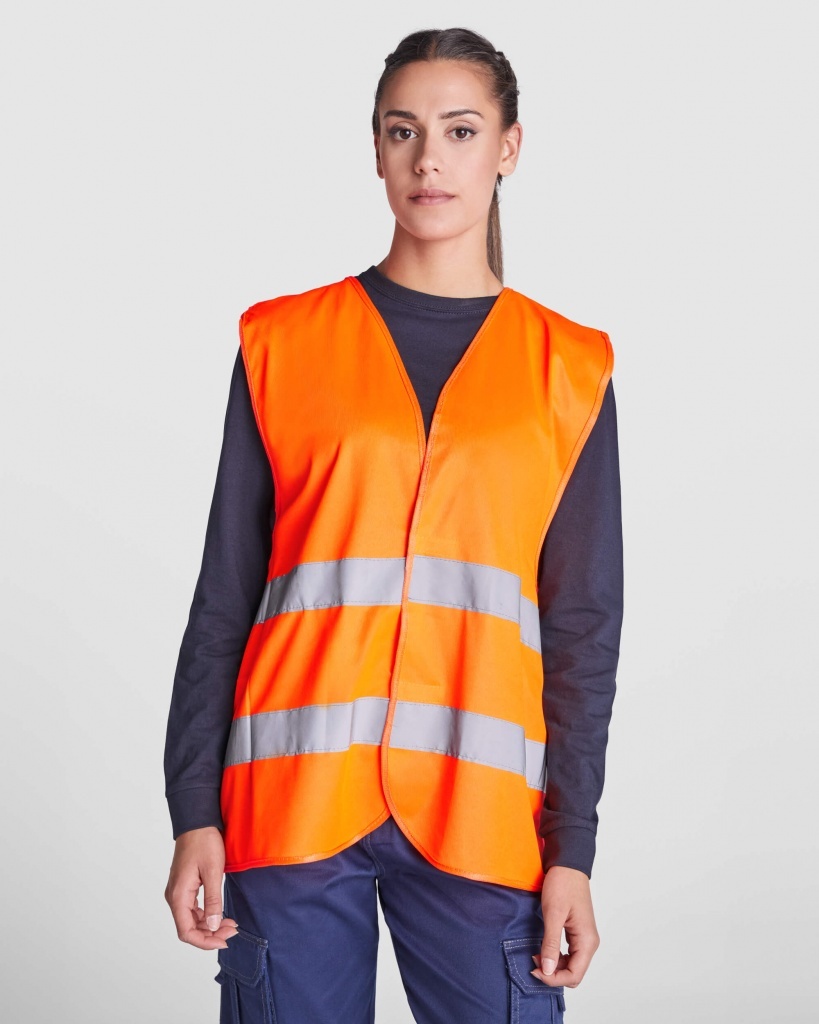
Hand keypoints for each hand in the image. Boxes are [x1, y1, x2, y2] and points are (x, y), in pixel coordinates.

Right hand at [165, 826, 238, 949]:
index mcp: (178, 896)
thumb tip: (212, 926)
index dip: (205, 941)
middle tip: (233, 929)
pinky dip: (206, 915)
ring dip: (209, 925)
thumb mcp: (212, 872)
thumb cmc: (204, 842)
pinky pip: (192, 909)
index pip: (186, 932)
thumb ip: (213, 901)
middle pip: (189, 928)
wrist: (197, 822)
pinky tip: (220, 913)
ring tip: (230, 922)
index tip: (225, 940)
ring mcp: (178, 892)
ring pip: (191, 920)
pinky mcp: (184, 887)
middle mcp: (174, 897)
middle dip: (210, 934)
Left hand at [530, 865, 599, 988]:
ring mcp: (584, 938)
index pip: (574, 975)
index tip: (534, 969)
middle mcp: (589, 942)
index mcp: (587, 941)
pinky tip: (543, 949)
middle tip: (533, 963)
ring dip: (554, 966)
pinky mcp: (578, 932)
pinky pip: (570, 954)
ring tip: (536, 955)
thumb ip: (551, 944)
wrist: (568, 864)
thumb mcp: (553, 914)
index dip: (554, 978)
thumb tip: (547, 970)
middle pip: (574, 973)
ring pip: (572, 965)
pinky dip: (557, 956)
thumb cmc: (562, 885)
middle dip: (553, 974)